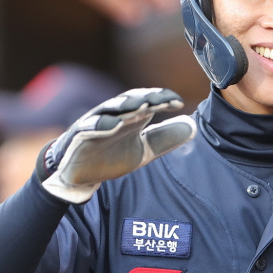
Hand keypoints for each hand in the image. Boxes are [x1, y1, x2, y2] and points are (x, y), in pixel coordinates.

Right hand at [37, 88, 195, 202]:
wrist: (78, 174)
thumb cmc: (111, 156)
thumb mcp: (143, 150)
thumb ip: (165, 139)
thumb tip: (193, 126)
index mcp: (131, 117)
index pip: (148, 101)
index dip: (163, 99)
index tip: (179, 102)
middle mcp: (114, 116)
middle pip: (131, 100)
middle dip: (147, 97)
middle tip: (162, 97)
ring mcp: (96, 124)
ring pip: (110, 109)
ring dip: (126, 105)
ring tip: (141, 104)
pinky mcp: (79, 136)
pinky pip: (89, 127)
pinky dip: (101, 124)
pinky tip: (114, 124)